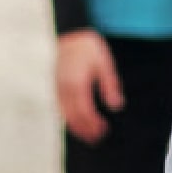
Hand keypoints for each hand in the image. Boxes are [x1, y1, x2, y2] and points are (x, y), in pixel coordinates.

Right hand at [55, 29, 123, 143]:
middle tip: (97, 139)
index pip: (85, 111)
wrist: (69, 32)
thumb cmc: (88, 47)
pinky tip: (75, 122)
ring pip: (64, 114)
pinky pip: (60, 107)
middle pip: (74, 117)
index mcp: (78, 83)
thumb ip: (110, 85)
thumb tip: (116, 106)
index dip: (94, 124)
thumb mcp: (104, 63)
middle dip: (85, 130)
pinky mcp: (55, 85)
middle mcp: (65, 88)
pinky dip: (67, 118)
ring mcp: (58, 87)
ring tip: (87, 135)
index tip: (103, 130)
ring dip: (75, 127)